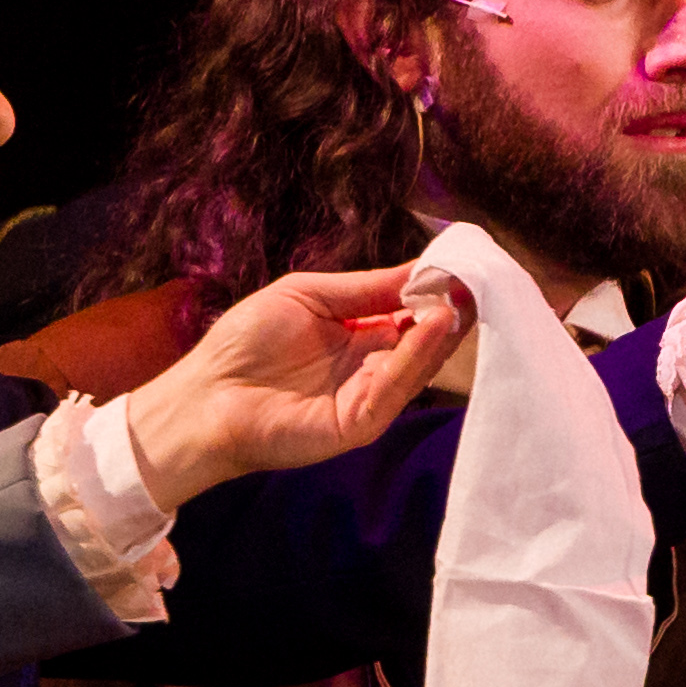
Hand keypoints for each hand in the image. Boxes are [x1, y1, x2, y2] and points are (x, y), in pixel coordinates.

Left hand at [118, 266, 468, 504]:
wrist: (203, 396)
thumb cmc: (243, 343)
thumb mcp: (308, 294)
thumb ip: (365, 287)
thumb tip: (423, 269)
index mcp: (361, 335)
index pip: (411, 310)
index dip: (436, 288)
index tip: (464, 264)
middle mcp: (373, 366)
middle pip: (425, 337)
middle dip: (452, 308)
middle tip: (481, 279)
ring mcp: (371, 396)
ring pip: (419, 361)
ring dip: (443, 329)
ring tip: (463, 296)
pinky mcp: (362, 422)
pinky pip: (397, 386)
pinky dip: (418, 355)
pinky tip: (431, 323)